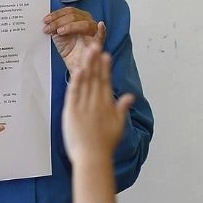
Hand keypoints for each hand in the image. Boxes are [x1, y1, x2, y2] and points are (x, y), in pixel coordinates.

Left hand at [44, 7, 105, 72]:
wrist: (73, 63)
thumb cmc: (68, 48)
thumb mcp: (58, 35)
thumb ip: (55, 26)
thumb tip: (47, 21)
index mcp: (79, 17)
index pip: (68, 11)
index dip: (56, 14)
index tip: (46, 20)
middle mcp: (87, 21)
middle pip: (74, 16)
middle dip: (59, 21)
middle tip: (49, 27)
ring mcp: (93, 30)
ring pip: (83, 23)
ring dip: (69, 26)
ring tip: (59, 32)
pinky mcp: (98, 41)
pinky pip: (102, 35)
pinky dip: (102, 30)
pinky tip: (100, 25)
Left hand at [62, 46, 134, 166]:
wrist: (93, 158)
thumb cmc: (105, 145)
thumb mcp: (118, 125)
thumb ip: (122, 108)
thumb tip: (130, 96)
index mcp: (107, 106)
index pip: (106, 82)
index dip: (105, 68)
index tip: (105, 55)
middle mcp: (96, 103)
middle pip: (96, 78)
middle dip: (96, 61)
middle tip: (95, 44)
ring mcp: (84, 106)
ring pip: (85, 82)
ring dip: (87, 65)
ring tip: (88, 51)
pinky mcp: (72, 112)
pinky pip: (74, 92)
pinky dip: (76, 80)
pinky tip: (78, 69)